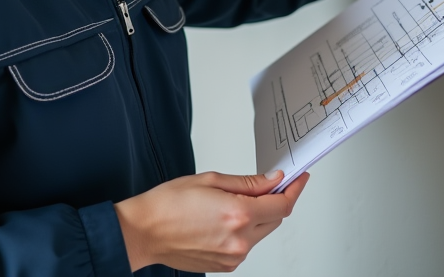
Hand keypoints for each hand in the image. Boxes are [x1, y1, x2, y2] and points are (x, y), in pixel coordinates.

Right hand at [114, 170, 310, 272]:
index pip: (282, 204)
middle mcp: (240, 240)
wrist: (144, 232)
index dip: (295, 189)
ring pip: (261, 232)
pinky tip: (222, 219)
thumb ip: (248, 183)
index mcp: (238, 215)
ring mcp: (234, 256)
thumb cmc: (168, 204)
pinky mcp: (226, 265)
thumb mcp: (210, 180)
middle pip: (275, 219)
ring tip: (230, 203)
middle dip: (275, 201)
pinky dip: (244, 230)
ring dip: (257, 216)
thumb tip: (273, 181)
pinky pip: (246, 244)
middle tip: (266, 185)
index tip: (299, 178)